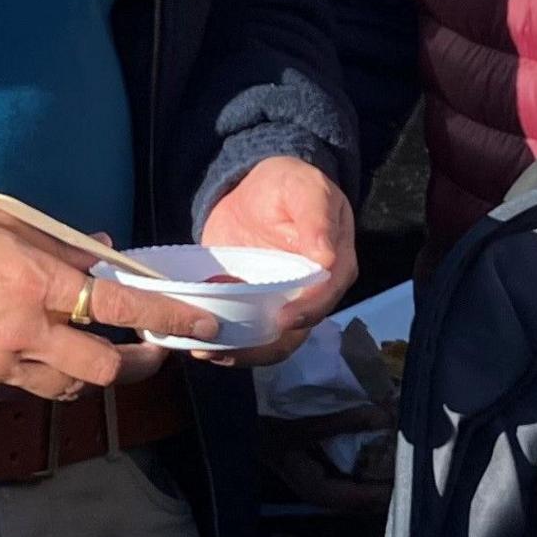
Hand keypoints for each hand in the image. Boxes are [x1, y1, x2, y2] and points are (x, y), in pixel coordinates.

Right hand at [0, 205, 216, 400]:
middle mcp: (23, 329)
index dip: (168, 316)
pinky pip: (26, 389)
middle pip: (104, 368)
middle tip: (152, 351)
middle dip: (138, 363)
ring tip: (94, 352)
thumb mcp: (10, 227)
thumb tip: (112, 254)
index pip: (119, 303)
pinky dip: (41, 375)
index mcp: (35, 280)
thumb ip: (66, 245)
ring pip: (69, 387)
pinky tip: (35, 354)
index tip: (200, 322)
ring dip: (90, 373)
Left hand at [199, 156, 356, 365]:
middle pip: (298, 330)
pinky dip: (226, 345)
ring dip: (242, 353)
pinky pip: (246, 335)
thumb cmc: (287, 184)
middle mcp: (312, 292)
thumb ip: (316, 217)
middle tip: (229, 348)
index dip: (307, 311)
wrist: (254, 190)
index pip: (327, 295)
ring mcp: (282, 303)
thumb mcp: (303, 188)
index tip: (282, 320)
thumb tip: (326, 257)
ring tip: (208, 352)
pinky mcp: (254, 308)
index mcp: (334, 264)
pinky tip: (201, 347)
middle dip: (265, 346)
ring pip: (271, 342)